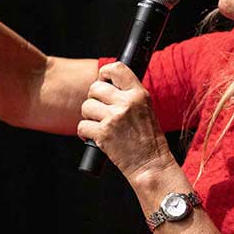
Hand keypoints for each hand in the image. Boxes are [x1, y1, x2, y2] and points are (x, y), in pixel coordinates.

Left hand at [78, 62, 176, 181]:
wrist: (151, 164)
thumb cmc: (148, 139)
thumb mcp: (145, 109)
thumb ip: (129, 95)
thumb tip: (105, 84)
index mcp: (139, 94)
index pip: (117, 69)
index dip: (105, 73)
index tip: (103, 81)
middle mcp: (126, 103)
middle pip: (95, 88)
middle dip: (94, 99)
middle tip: (101, 111)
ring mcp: (114, 118)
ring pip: (86, 106)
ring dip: (89, 116)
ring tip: (100, 125)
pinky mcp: (103, 134)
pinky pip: (82, 125)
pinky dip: (85, 133)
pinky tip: (94, 137)